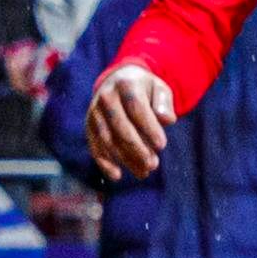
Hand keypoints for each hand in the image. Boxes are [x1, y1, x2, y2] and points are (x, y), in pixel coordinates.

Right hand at [84, 61, 174, 176]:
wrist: (118, 81)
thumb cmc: (144, 89)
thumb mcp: (159, 89)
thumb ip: (165, 104)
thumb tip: (168, 120)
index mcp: (126, 84)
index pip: (136, 108)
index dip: (149, 128)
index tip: (162, 145)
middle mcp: (106, 97)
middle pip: (120, 126)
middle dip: (137, 148)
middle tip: (153, 164)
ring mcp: (95, 112)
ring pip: (108, 140)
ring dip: (125, 159)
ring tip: (144, 172)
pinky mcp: (89, 126)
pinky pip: (94, 147)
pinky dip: (104, 163)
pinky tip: (117, 175)